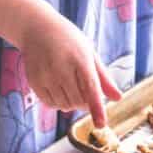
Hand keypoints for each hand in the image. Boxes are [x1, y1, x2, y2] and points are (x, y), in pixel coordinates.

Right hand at [17, 6, 121, 127]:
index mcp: (80, 59)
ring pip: (65, 106)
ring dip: (71, 103)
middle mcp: (62, 68)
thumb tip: (118, 98)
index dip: (97, 108)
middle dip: (85, 102)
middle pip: (79, 102)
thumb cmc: (68, 39)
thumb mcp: (89, 52)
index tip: (101, 124)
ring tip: (69, 83)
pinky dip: (58, 102)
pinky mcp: (34, 82)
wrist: (38, 28)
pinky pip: (51, 104)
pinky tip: (58, 87)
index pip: (91, 89)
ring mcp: (46, 76)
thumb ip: (103, 77)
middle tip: (84, 89)